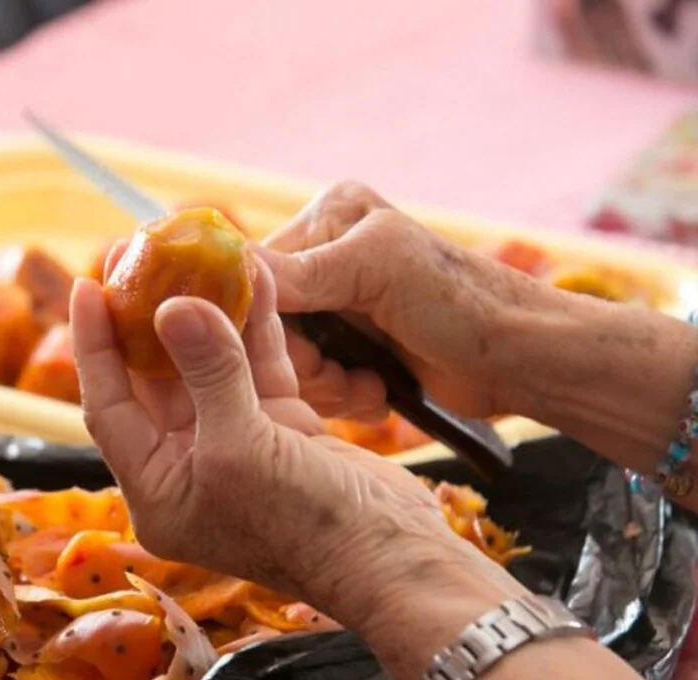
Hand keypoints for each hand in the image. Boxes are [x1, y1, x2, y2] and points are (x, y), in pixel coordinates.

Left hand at [69, 257, 525, 679]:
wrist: (394, 559)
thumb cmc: (306, 525)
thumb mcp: (240, 449)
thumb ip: (207, 372)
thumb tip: (172, 307)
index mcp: (158, 489)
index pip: (108, 406)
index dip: (95, 346)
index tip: (87, 286)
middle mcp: (191, 466)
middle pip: (154, 379)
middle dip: (147, 315)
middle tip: (135, 255)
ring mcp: (239, 444)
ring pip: (210, 364)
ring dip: (206, 310)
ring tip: (192, 252)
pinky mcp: (285, 428)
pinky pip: (259, 367)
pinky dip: (257, 325)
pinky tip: (253, 276)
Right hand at [261, 181, 697, 483]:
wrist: (518, 359)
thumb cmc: (459, 301)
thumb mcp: (376, 271)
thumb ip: (301, 271)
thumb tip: (229, 265)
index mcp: (329, 217)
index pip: (257, 269)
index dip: (264, 318)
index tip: (294, 350)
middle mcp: (325, 256)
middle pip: (268, 320)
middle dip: (301, 358)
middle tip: (341, 375)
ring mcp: (337, 307)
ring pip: (286, 357)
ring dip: (323, 383)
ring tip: (365, 386)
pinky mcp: (350, 350)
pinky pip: (312, 379)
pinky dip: (339, 394)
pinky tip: (373, 393)